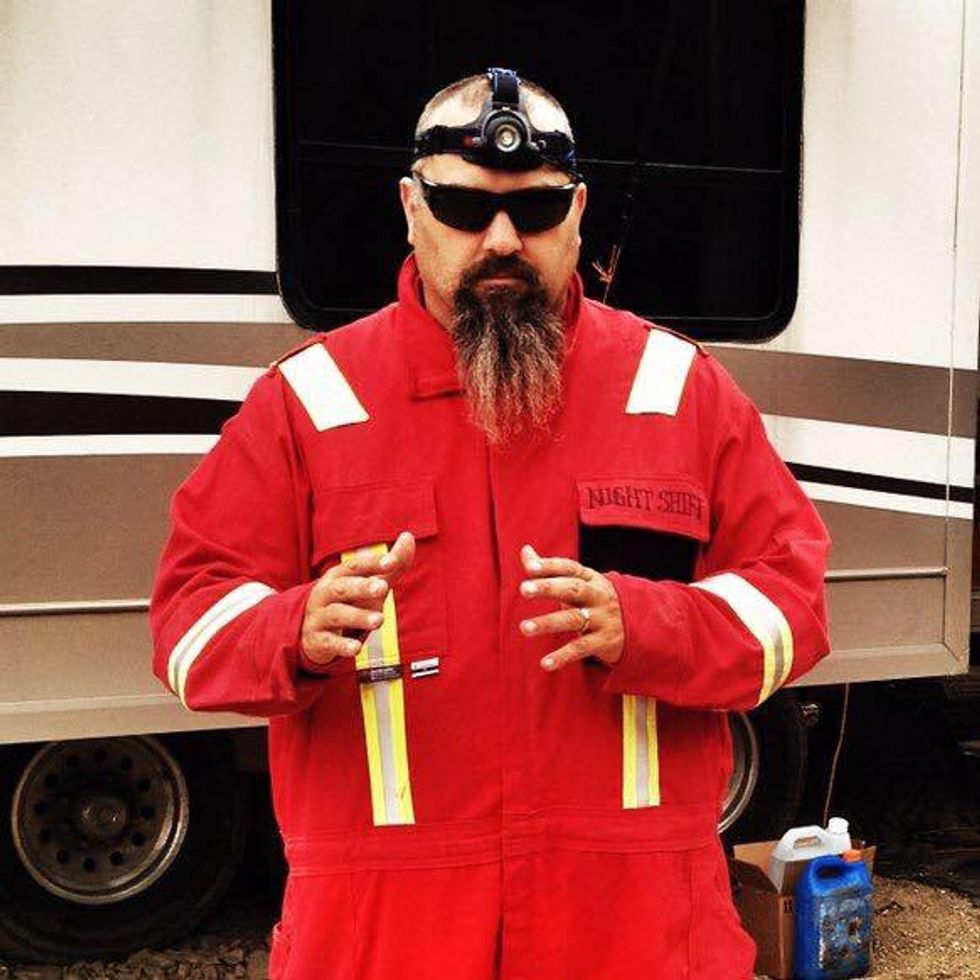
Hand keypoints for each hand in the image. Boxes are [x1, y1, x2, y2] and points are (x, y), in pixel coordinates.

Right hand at [300, 531, 415, 667]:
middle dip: (362, 586)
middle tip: (383, 587)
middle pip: (343, 587)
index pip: (354, 566)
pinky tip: (356, 649)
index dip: (372, 563)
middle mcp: (325, 593)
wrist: (312, 631)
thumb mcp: (368, 583)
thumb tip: (409, 536)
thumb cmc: (348, 601)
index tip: (392, 561)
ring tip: (379, 620)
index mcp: (338, 576)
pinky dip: (342, 645)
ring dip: (358, 616)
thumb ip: (391, 565)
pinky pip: (329, 642)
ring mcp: (319, 617)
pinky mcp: (318, 640)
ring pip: (337, 614)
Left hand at [517, 544, 624, 671]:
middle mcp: (598, 596)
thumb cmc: (595, 601)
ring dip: (548, 623)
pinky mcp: (604, 642)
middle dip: (548, 588)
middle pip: (573, 589)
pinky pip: (581, 648)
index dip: (550, 566)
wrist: (640, 625)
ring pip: (573, 619)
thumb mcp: (579, 584)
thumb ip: (549, 570)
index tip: (530, 567)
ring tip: (524, 627)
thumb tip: (525, 550)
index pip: (570, 568)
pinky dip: (563, 657)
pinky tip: (545, 663)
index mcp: (591, 578)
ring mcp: (603, 619)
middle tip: (523, 589)